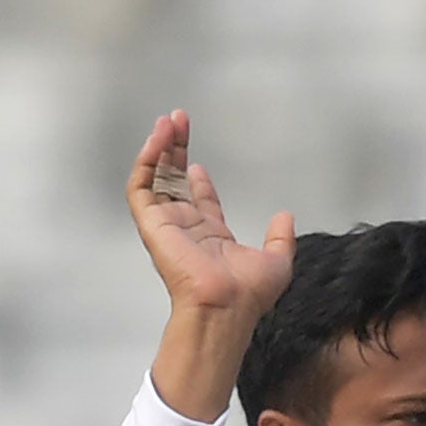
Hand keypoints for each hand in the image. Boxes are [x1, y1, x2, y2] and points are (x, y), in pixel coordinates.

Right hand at [127, 111, 293, 321]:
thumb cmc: (249, 294)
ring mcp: (167, 224)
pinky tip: (158, 140)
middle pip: (175, 180)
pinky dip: (146, 161)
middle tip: (179, 123)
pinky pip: (140, 185)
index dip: (198, 180)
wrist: (227, 304)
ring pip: (155, 177)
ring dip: (160, 147)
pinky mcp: (151, 222)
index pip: (199, 201)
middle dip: (177, 151)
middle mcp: (186, 228)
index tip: (199, 164)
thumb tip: (285, 216)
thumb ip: (281, 237)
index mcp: (212, 237)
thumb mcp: (277, 260)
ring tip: (168, 121)